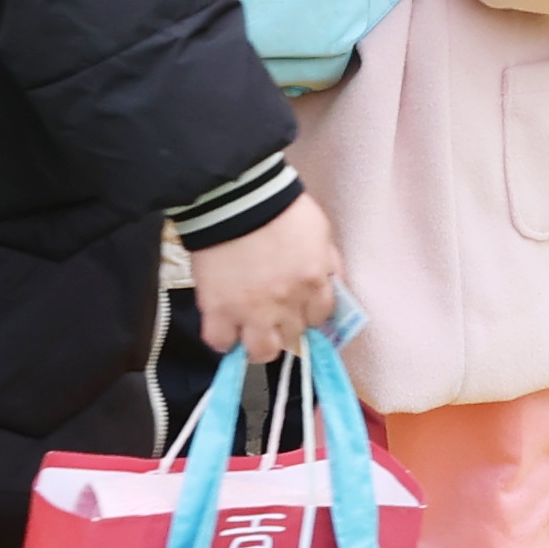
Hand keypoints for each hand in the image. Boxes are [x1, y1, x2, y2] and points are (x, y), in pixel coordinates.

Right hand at [192, 194, 343, 360]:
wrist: (235, 196)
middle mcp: (286, 303)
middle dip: (286, 326)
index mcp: (313, 283)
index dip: (309, 312)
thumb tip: (331, 283)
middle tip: (275, 313)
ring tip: (251, 328)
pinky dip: (222, 337)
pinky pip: (220, 342)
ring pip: (261, 352)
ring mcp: (251, 310)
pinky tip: (224, 325)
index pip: (320, 318)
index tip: (300, 306)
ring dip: (259, 342)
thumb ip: (327, 262)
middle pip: (294, 337)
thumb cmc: (280, 206)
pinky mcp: (217, 309)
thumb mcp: (319, 231)